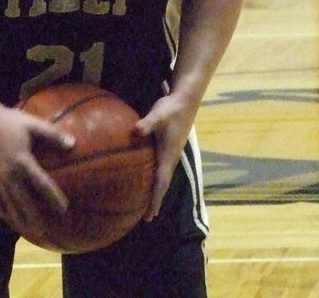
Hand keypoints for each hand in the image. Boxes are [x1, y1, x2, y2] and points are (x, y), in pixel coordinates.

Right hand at [0, 104, 73, 240]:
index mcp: (22, 161)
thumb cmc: (11, 121)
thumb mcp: (33, 124)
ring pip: (9, 204)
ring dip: (18, 220)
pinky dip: (1, 210)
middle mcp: (9, 174)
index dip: (52, 197)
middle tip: (46, 233)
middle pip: (23, 201)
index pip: (40, 184)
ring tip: (29, 233)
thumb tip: (73, 144)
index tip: (64, 209)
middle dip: (34, 218)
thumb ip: (53, 135)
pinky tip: (7, 219)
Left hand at [133, 91, 195, 220]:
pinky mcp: (169, 148)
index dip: (155, 200)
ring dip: (156, 192)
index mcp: (168, 156)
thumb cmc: (171, 108)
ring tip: (147, 205)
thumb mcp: (158, 115)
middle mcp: (171, 158)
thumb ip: (147, 124)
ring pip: (163, 178)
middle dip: (155, 201)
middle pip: (163, 185)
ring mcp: (171, 154)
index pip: (161, 183)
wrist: (185, 101)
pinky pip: (161, 169)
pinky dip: (155, 180)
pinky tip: (145, 179)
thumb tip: (134, 131)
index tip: (150, 216)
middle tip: (147, 218)